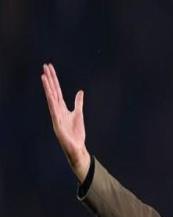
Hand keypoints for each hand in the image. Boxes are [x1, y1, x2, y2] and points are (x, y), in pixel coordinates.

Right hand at [41, 63, 89, 181]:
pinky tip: (49, 93)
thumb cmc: (76, 133)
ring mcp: (56, 116)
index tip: (50, 68)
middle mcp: (57, 110)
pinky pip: (53, 109)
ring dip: (47, 87)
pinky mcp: (57, 123)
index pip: (57, 90)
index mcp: (62, 108)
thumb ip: (78, 103)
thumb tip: (80, 91)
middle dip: (49, 79)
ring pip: (51, 98)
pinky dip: (51, 101)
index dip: (54, 79)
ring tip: (44, 75)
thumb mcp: (79, 114)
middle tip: (45, 65)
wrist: (77, 147)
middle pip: (52, 91)